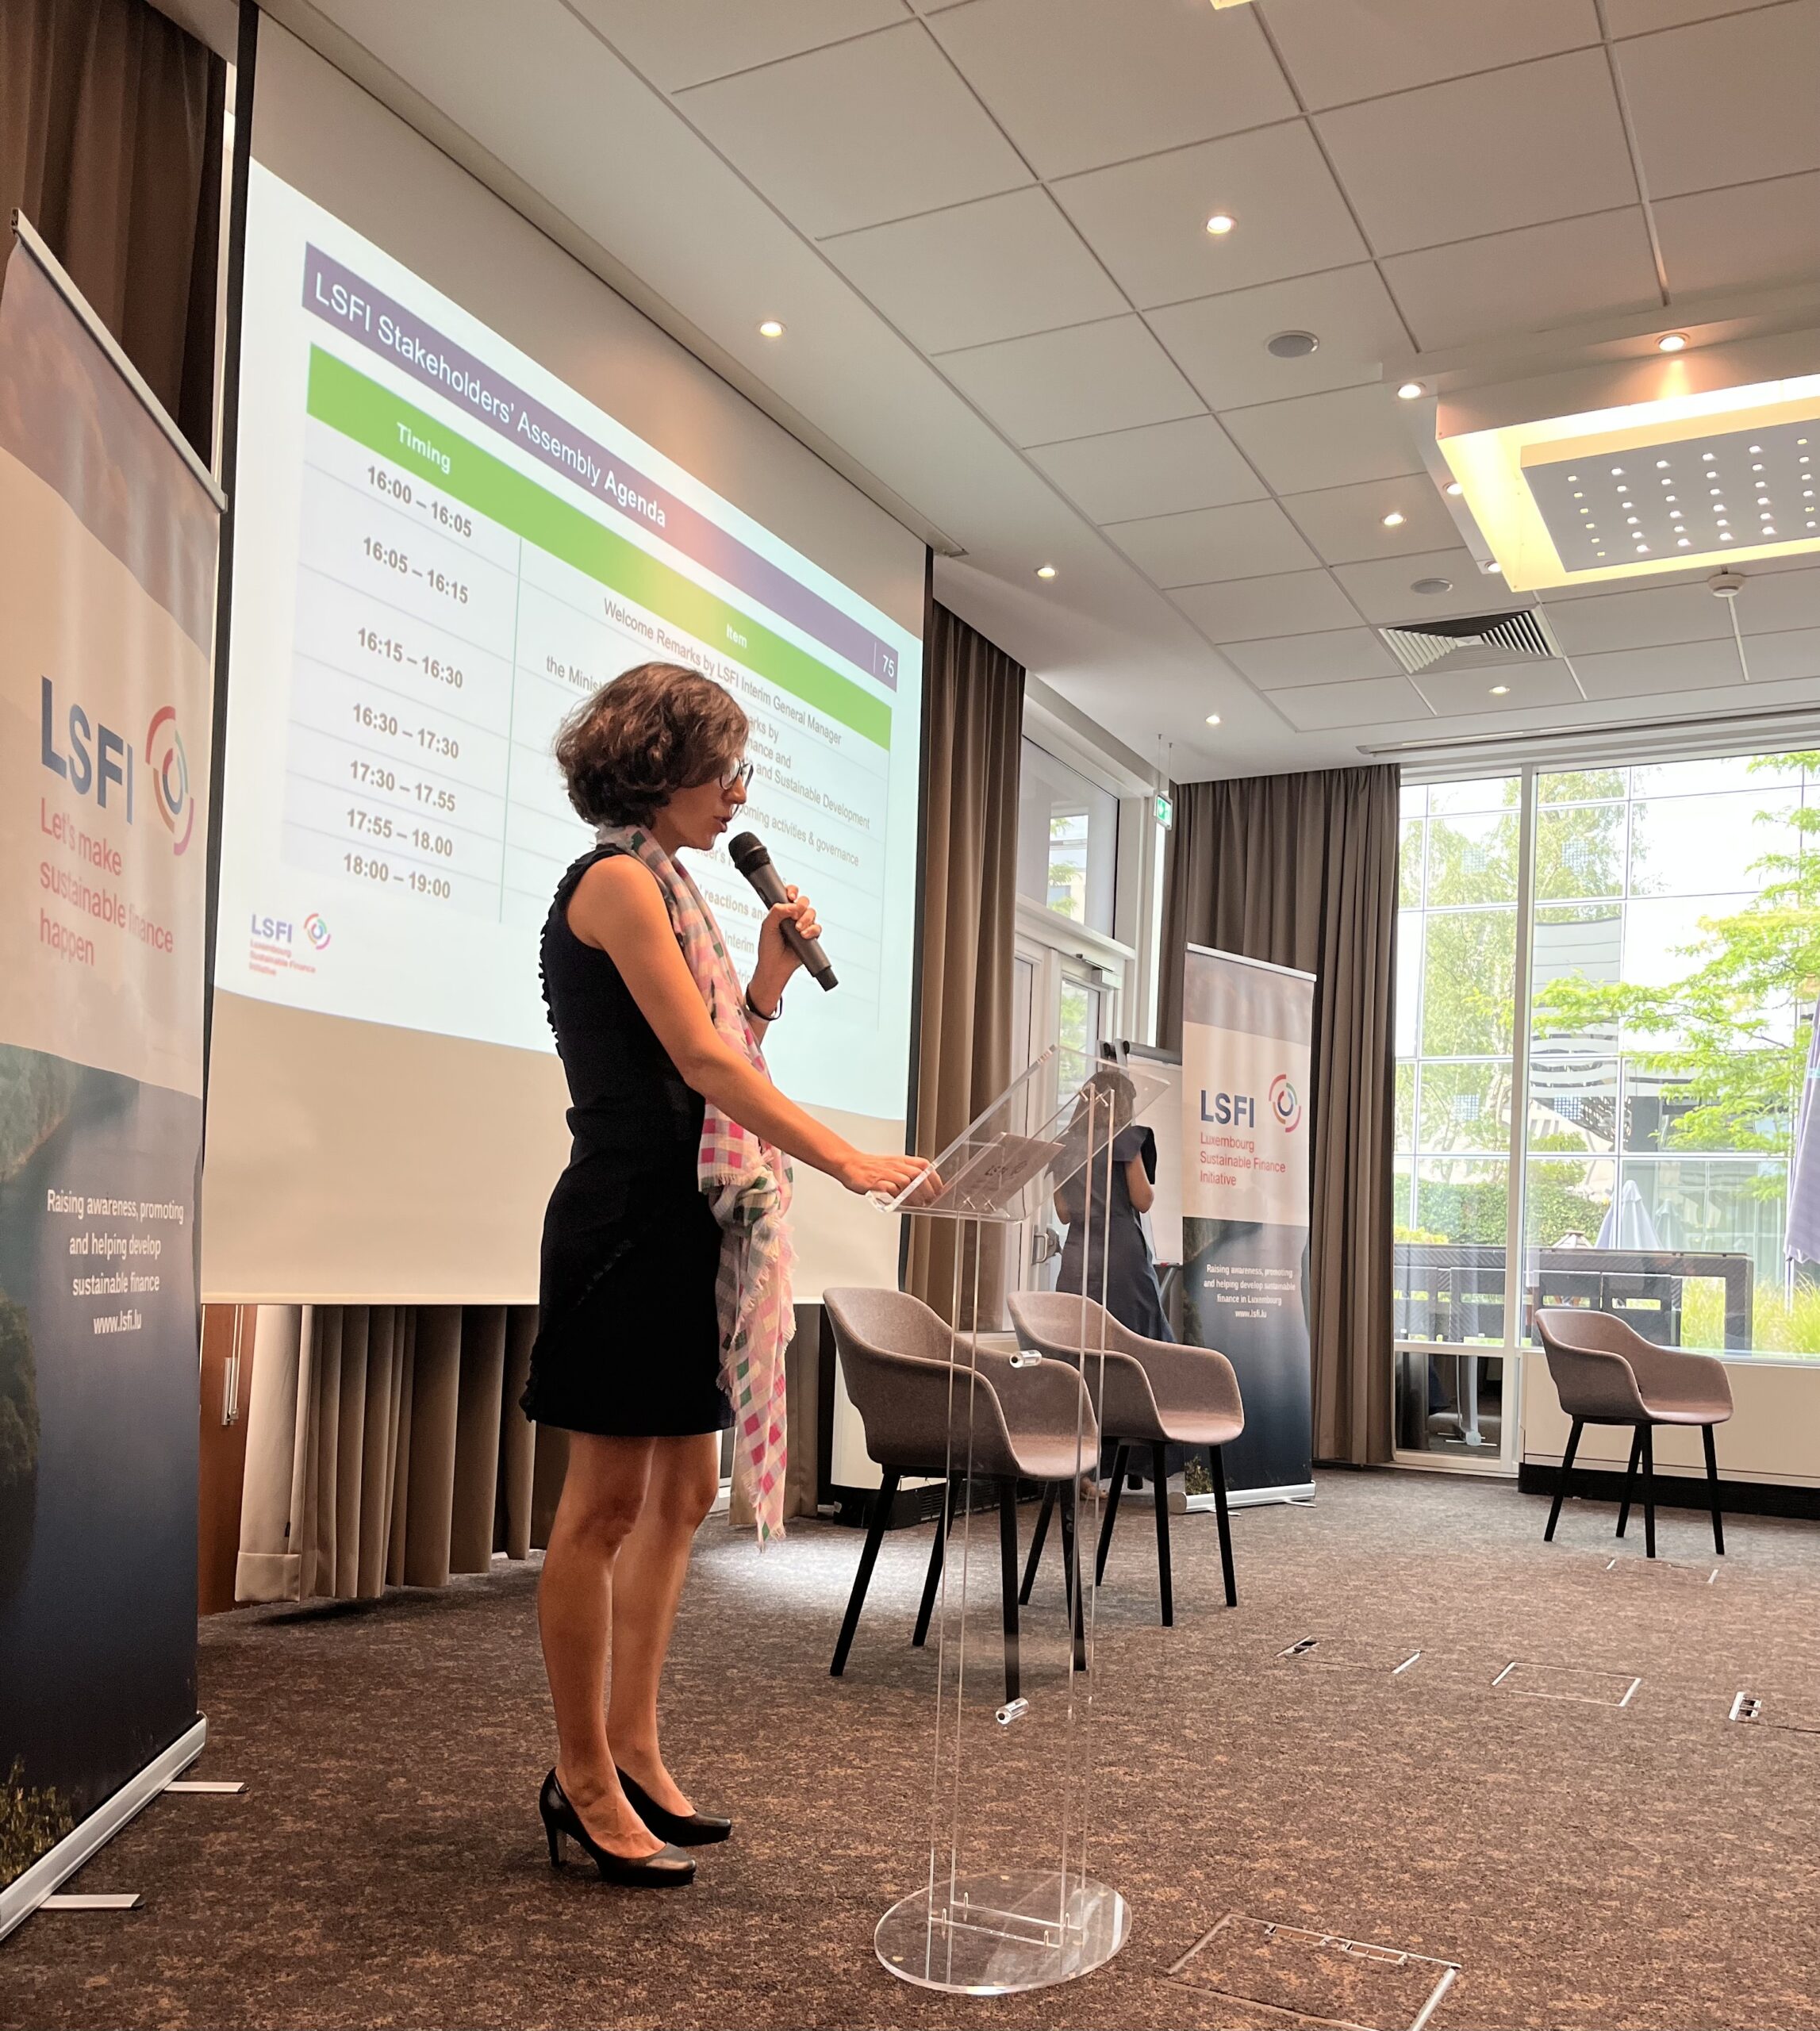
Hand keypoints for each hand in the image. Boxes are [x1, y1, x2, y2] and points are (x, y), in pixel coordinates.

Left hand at [749, 885, 819, 1010]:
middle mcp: (793, 917)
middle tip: (794, 915)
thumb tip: (792, 905)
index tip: (791, 897)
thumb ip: (777, 911)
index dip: (792, 891)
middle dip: (801, 906)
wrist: (774, 966)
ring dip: (806, 919)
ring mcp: (803, 926)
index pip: (790, 894)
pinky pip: (818, 928)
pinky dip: (812, 930)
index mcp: (782, 911)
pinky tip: (804, 935)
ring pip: (812, 913)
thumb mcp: (767, 925)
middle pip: (804, 901)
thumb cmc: (768, 947)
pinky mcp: (811, 937)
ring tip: (798, 929)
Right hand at [837, 1149, 941, 1203]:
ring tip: (917, 1204)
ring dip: (914, 1194)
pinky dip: (897, 1196)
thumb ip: (907, 1173)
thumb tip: (923, 1187)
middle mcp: (895, 1165)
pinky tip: (899, 1202)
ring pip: (906, 1182)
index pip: (924, 1164)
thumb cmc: (871, 1167)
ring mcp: (885, 1173)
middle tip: (930, 1200)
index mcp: (901, 1160)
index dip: (934, 1177)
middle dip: (927, 1188)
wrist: (849, 1164)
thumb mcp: (892, 1165)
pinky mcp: (874, 1182)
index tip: (939, 1189)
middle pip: (918, 1174)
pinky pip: (889, 1188)